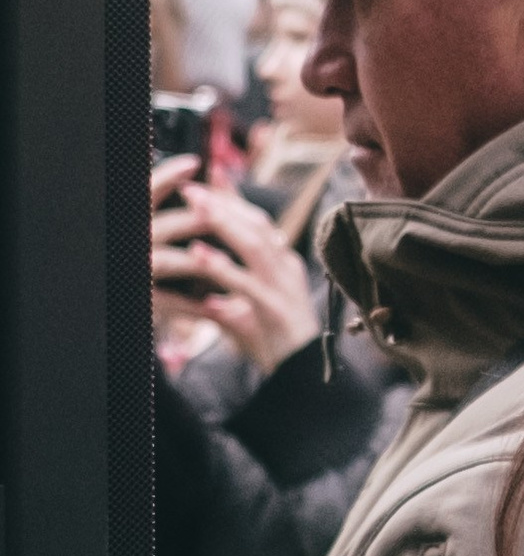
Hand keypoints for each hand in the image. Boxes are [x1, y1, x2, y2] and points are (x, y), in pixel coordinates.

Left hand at [151, 172, 317, 375]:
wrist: (301, 379)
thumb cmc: (273, 344)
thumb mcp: (246, 309)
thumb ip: (228, 292)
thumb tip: (204, 281)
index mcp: (283, 265)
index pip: (258, 221)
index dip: (234, 198)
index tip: (209, 175)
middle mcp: (288, 270)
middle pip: (258, 225)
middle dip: (223, 203)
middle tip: (190, 187)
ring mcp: (285, 289)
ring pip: (256, 246)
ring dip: (223, 223)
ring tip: (195, 207)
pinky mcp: (277, 311)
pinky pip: (248, 284)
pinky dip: (223, 267)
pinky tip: (200, 254)